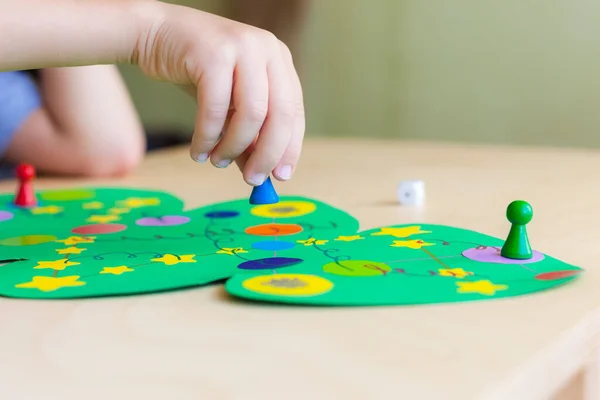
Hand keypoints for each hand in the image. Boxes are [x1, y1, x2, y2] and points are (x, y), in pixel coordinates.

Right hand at [134, 2, 304, 185]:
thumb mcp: (230, 104)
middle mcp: (267, 49)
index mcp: (279, 59)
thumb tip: (260, 175)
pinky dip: (207, 136)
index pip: (294, 111)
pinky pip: (216, 108)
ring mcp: (243, 48)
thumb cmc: (198, 71)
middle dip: (266, 154)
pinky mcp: (214, 53)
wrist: (156, 32)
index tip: (281, 176)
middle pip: (280, 114)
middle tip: (253, 180)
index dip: (289, 148)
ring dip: (233, 147)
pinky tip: (198, 151)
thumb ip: (248, 135)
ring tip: (217, 162)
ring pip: (252, 114)